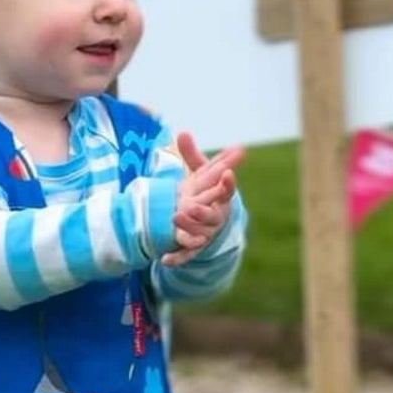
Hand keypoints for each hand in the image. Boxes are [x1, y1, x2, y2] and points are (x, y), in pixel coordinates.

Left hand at [163, 132, 243, 267]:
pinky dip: (177, 258)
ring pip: (200, 235)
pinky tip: (164, 260)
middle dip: (202, 211)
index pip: (227, 191)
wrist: (209, 223)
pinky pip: (187, 255)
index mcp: (221, 198)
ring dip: (188, 229)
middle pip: (213, 215)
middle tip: (189, 206)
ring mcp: (207, 234)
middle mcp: (217, 217)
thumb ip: (192, 156)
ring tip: (175, 219)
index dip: (228, 183)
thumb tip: (182, 132)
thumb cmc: (205, 193)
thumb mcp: (200, 175)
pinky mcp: (195, 248)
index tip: (227, 174)